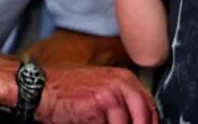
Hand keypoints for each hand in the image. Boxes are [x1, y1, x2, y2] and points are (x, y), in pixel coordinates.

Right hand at [37, 66, 156, 123]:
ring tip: (97, 120)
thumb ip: (125, 102)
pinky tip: (89, 120)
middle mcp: (121, 83)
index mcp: (126, 78)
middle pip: (144, 117)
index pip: (150, 107)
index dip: (151, 122)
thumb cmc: (73, 91)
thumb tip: (143, 121)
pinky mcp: (98, 105)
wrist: (46, 89)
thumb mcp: (104, 89)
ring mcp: (110, 94)